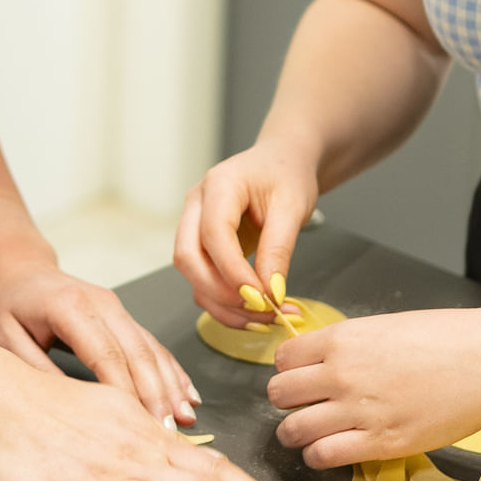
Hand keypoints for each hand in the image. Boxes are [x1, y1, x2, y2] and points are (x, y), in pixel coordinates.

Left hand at [0, 261, 197, 426]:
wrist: (15, 268)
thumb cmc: (5, 304)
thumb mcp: (3, 338)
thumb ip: (36, 370)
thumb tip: (69, 408)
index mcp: (69, 306)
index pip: (105, 353)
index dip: (125, 391)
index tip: (137, 425)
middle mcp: (101, 303)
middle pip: (137, 352)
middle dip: (156, 394)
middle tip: (167, 433)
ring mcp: (115, 307)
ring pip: (151, 349)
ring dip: (170, 385)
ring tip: (185, 419)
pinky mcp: (122, 315)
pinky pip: (151, 344)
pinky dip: (171, 370)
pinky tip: (186, 394)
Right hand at [174, 142, 320, 324]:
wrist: (282, 163)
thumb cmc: (286, 176)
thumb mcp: (292, 207)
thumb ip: (278, 249)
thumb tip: (270, 293)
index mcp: (218, 185)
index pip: (213, 234)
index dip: (233, 271)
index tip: (262, 297)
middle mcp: (196, 205)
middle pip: (188, 257)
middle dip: (220, 292)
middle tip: (261, 309)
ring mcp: (194, 226)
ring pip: (192, 275)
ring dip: (224, 305)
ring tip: (266, 317)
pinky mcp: (202, 246)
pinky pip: (203, 281)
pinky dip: (225, 303)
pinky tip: (255, 313)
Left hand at [265, 306, 480, 468]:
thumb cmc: (449, 338)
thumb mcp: (387, 327)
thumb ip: (351, 346)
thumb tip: (326, 362)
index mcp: (343, 339)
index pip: (284, 358)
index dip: (289, 369)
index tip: (299, 377)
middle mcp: (342, 374)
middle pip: (280, 394)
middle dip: (286, 401)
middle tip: (301, 406)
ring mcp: (359, 411)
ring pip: (294, 430)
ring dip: (296, 433)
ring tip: (309, 434)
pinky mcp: (380, 444)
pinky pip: (324, 456)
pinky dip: (318, 456)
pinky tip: (329, 451)